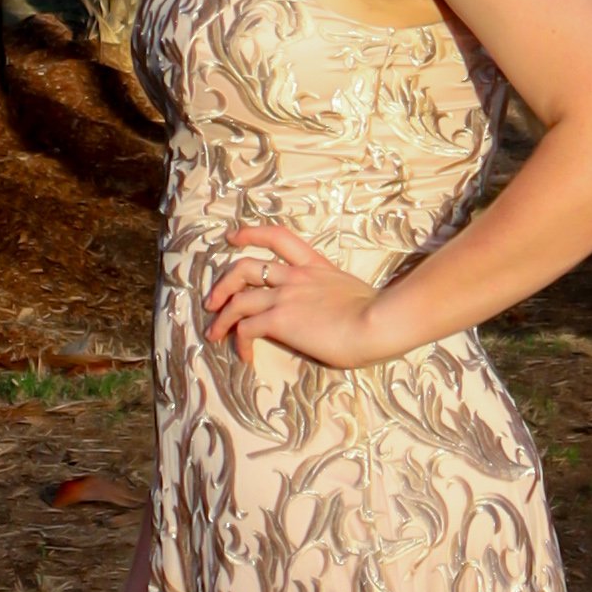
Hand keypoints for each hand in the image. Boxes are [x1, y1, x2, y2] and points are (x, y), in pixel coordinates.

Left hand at [205, 221, 392, 368]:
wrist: (378, 321)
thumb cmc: (377, 314)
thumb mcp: (352, 293)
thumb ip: (332, 296)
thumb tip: (330, 313)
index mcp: (315, 267)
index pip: (278, 237)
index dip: (251, 234)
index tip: (233, 238)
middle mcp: (295, 276)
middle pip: (244, 267)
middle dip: (223, 283)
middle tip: (213, 300)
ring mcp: (285, 296)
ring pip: (238, 299)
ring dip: (221, 317)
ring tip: (215, 334)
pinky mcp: (280, 319)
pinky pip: (246, 329)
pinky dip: (239, 342)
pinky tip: (246, 357)